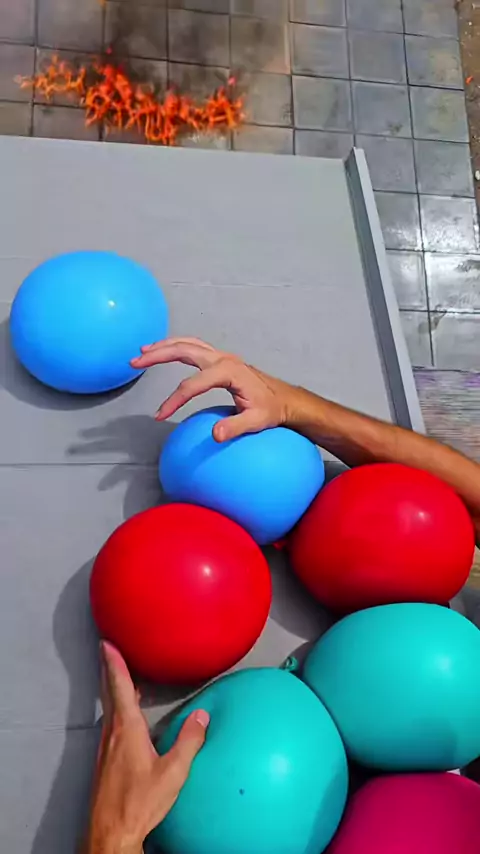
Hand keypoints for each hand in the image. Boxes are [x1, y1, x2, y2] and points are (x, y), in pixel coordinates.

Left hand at [83, 642, 208, 853]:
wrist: (111, 832)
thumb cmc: (139, 803)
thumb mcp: (173, 773)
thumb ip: (189, 742)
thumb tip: (203, 716)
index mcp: (127, 728)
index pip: (119, 686)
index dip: (114, 662)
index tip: (107, 642)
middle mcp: (112, 732)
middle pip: (109, 692)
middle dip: (109, 668)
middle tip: (108, 649)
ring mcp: (106, 746)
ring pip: (108, 707)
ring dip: (112, 688)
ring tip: (119, 676)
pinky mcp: (105, 760)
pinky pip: (110, 722)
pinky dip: (115, 707)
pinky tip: (125, 715)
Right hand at [131, 337, 297, 441]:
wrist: (283, 399)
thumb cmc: (270, 410)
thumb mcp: (256, 422)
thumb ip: (235, 427)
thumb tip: (214, 435)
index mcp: (229, 372)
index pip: (193, 384)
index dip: (174, 400)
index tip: (160, 416)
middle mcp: (223, 359)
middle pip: (184, 350)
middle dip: (158, 355)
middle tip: (135, 362)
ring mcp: (221, 356)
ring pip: (187, 344)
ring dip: (163, 346)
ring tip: (141, 352)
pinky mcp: (219, 359)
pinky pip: (193, 347)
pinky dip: (175, 346)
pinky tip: (161, 350)